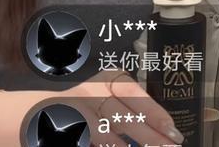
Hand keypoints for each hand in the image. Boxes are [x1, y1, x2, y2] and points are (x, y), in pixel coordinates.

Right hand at [67, 71, 184, 146]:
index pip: (134, 94)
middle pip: (126, 118)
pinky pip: (93, 142)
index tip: (172, 128)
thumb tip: (160, 124)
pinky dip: (111, 146)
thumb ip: (128, 102)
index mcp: (107, 79)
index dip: (154, 113)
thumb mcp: (107, 89)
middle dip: (151, 137)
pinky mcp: (71, 130)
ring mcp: (78, 114)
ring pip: (109, 136)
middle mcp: (92, 93)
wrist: (46, 101)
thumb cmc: (86, 96)